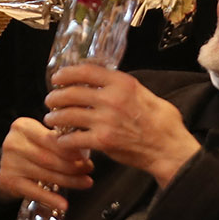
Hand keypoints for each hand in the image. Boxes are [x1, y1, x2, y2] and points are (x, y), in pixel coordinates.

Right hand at [0, 116, 94, 213]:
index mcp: (23, 126)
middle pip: (49, 158)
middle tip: (88, 169)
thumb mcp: (40, 137)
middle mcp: (13, 143)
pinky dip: (51, 199)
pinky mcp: (10, 181)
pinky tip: (64, 204)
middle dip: (73, 166)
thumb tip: (84, 150)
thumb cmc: (31, 149)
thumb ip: (58, 140)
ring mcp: (10, 163)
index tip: (86, 156)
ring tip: (85, 182)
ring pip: (45, 174)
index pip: (50, 139)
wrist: (8, 166)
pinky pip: (35, 192)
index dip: (70, 149)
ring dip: (69, 181)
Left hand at [43, 63, 200, 188]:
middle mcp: (111, 98)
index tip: (57, 77)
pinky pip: (74, 138)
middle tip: (50, 100)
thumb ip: (125, 88)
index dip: (66, 73)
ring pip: (68, 115)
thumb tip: (108, 83)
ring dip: (55, 117)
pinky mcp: (103, 141)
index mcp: (122, 83)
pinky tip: (62, 140)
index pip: (86, 71)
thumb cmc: (162, 123)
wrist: (168, 148)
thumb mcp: (145, 94)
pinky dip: (64, 140)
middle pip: (72, 93)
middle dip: (56, 96)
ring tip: (51, 118)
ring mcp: (105, 120)